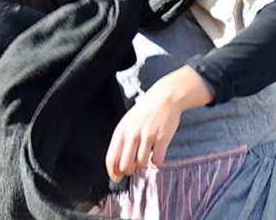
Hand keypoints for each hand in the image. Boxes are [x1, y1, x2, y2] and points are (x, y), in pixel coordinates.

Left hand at [105, 66, 211, 180]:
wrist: (164, 97)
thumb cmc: (145, 112)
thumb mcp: (127, 123)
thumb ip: (121, 142)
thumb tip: (117, 166)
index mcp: (121, 131)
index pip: (111, 159)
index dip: (113, 173)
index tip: (117, 178)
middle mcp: (132, 134)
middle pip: (125, 166)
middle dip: (129, 170)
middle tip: (134, 166)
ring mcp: (147, 136)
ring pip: (141, 165)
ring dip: (144, 166)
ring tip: (146, 158)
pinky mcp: (162, 138)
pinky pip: (157, 160)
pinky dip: (157, 163)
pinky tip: (157, 156)